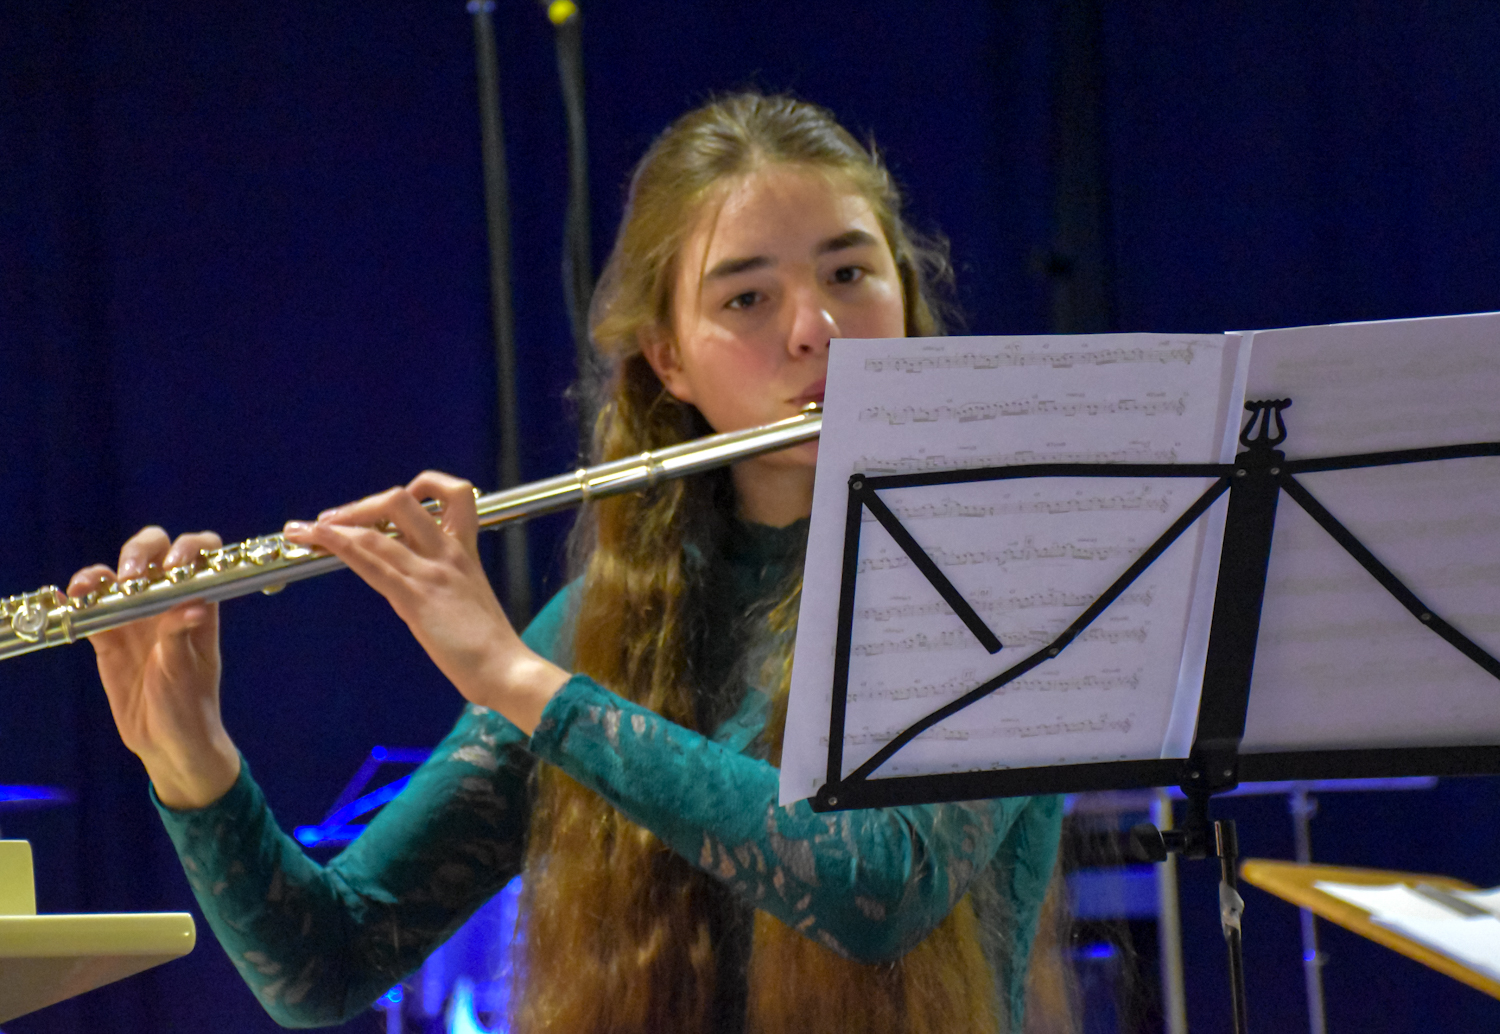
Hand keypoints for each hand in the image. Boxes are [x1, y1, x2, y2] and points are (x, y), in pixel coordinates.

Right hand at [70, 528, 241, 809]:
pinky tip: (74, 597)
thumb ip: (182, 637)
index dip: (189, 549)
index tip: (174, 567)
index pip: (201, 556)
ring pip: (116, 575)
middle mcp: (168, 602)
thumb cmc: (190, 705)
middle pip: (154, 552)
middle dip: (141, 551)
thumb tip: (194, 606)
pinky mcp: (108, 637)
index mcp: (198, 603)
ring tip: (93, 585)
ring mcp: (136, 617)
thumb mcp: (187, 671)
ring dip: (102, 572)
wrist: (167, 741)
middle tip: (131, 576)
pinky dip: (81, 596)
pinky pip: (92, 607)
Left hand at [283, 471, 568, 733]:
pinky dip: (338, 544)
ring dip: (334, 524)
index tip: (395, 502)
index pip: (455, 493)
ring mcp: (430, 572)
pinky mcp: (416, 597)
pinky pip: (371, 562)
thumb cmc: (490, 645)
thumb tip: (411, 579)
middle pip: (402, 501)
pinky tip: (316, 538)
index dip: (423, 485)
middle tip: (334, 520)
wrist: (505, 668)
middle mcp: (447, 552)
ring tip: (303, 530)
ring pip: (376, 531)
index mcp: (465, 551)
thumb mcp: (469, 598)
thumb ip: (442, 581)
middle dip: (362, 505)